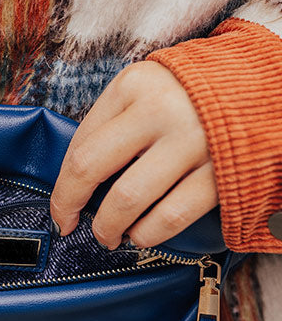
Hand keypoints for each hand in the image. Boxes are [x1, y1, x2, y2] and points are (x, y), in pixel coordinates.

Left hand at [50, 61, 218, 248]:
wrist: (267, 86)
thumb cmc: (196, 92)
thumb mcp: (149, 88)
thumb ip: (115, 121)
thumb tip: (78, 178)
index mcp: (135, 85)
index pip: (80, 142)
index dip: (62, 185)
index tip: (59, 208)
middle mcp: (159, 110)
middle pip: (91, 169)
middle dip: (70, 206)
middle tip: (69, 225)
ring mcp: (192, 142)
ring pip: (127, 200)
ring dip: (109, 228)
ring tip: (109, 236)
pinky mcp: (219, 173)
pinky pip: (170, 217)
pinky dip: (148, 234)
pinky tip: (141, 236)